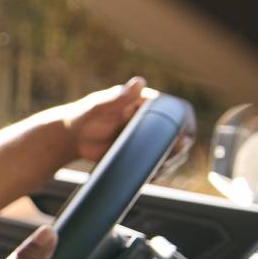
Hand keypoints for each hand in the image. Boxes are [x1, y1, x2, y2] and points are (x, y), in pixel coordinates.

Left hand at [59, 77, 194, 167]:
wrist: (71, 138)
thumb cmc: (84, 116)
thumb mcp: (100, 106)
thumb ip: (118, 97)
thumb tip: (139, 81)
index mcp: (147, 103)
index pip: (178, 110)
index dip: (186, 124)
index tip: (182, 139)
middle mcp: (152, 120)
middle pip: (180, 133)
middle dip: (180, 148)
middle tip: (169, 160)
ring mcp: (148, 137)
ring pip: (172, 150)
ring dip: (172, 162)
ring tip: (159, 170)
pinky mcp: (141, 152)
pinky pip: (158, 161)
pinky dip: (161, 170)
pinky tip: (154, 176)